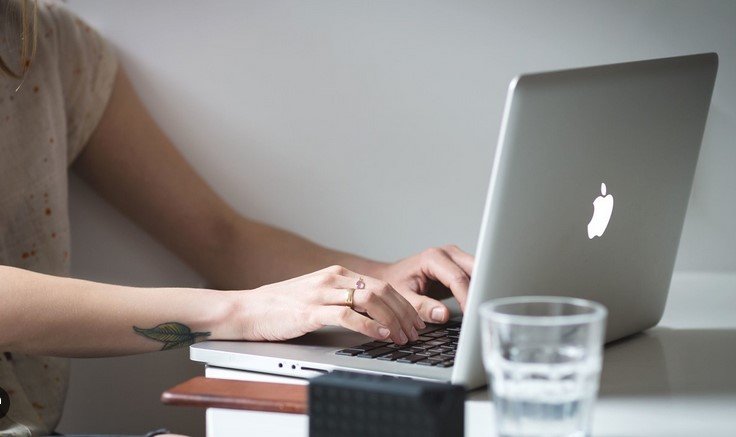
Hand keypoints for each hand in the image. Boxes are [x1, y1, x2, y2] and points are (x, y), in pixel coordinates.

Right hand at [234, 265, 424, 343]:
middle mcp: (332, 279)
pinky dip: (369, 326)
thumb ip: (343, 300)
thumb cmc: (281, 307)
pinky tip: (381, 335)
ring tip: (402, 336)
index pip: (381, 285)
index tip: (415, 320)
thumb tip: (372, 314)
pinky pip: (347, 316)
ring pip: (370, 300)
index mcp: (337, 274)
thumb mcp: (317, 296)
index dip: (403, 304)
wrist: (247, 310)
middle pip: (381, 290)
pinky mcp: (310, 312)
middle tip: (415, 331)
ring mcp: (321, 294)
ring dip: (392, 320)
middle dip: (404, 313)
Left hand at [371, 245, 473, 323]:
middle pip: (474, 271)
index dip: (467, 298)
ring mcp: (455, 258)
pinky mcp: (459, 266)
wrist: (389, 277)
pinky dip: (478, 289)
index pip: (457, 278)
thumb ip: (421, 307)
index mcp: (433, 258)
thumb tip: (443, 315)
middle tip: (481, 312)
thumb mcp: (403, 297)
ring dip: (481, 290)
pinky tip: (477, 303)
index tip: (471, 315)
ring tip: (482, 309)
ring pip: (478, 272)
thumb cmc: (394, 284)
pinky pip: (475, 277)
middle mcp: (447, 253)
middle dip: (480, 292)